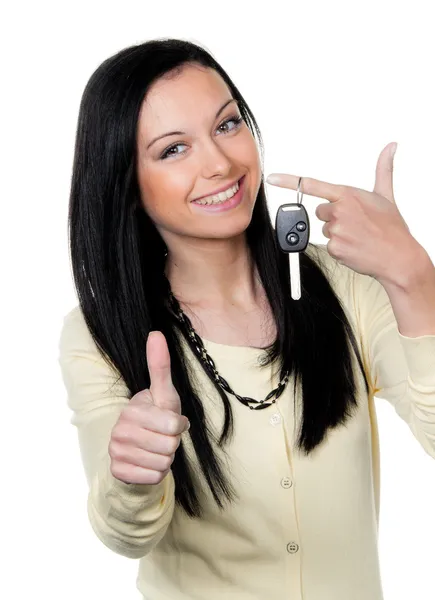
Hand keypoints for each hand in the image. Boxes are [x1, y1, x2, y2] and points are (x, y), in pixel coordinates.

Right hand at [109, 331, 189, 484]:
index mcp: (132, 410)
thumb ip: (159, 365)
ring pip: (163, 463)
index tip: (169, 422)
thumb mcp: (164, 394)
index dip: (178, 426)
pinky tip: (148, 462)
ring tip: (156, 448)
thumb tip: (155, 332)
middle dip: (172, 443)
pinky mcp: (118, 472)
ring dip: (165, 458)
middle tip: (162, 437)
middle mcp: (119, 431)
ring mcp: (116, 453)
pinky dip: (157, 473)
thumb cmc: (156, 419)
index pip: (173, 426)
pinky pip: (154, 477)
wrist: (137, 449)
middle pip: (169, 446)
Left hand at [266, 142, 420, 284]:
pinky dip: (339, 248)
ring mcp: (336, 229)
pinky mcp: (334, 247)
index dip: (289, 181)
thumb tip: (391, 146)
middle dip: (334, 217)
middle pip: (321, 212)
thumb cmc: (391, 227)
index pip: (312, 184)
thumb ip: (383, 169)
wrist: (398, 256)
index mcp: (348, 194)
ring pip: (325, 229)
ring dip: (338, 233)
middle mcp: (339, 210)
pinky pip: (328, 245)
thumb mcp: (386, 195)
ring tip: (358, 236)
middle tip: (355, 224)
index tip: (272, 178)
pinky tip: (355, 247)